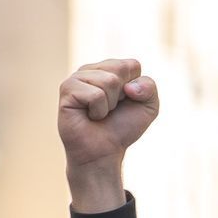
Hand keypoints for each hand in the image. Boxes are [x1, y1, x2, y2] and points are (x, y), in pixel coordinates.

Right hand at [58, 59, 159, 211]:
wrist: (103, 153)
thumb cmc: (121, 129)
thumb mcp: (148, 107)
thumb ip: (149, 87)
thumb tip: (128, 86)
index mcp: (108, 68)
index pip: (132, 65)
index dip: (135, 89)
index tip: (124, 103)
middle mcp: (91, 69)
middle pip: (120, 70)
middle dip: (122, 96)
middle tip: (110, 110)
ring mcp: (77, 77)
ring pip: (109, 81)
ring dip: (109, 104)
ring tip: (99, 113)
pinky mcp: (67, 88)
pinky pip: (95, 94)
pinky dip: (98, 110)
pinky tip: (89, 116)